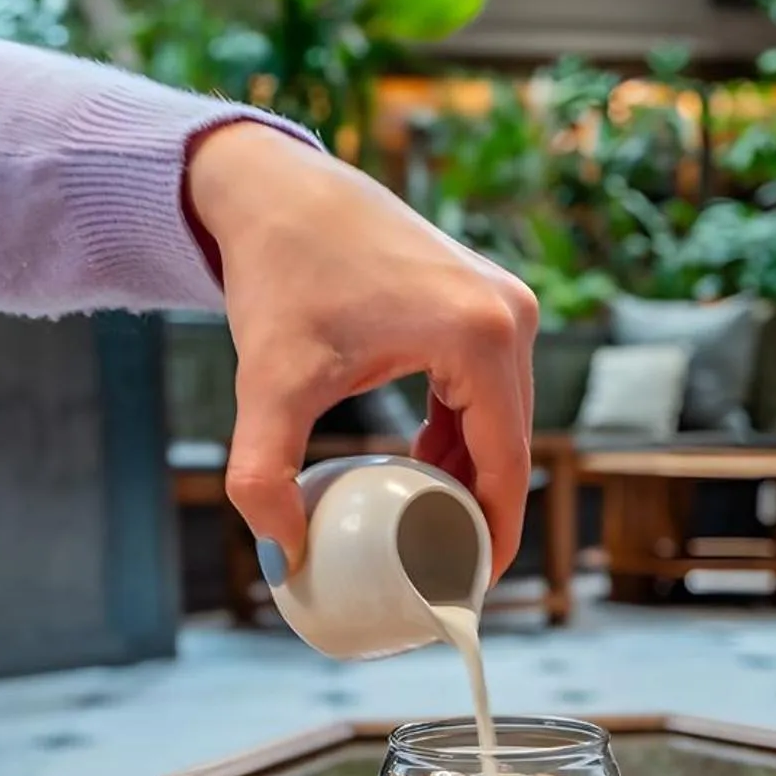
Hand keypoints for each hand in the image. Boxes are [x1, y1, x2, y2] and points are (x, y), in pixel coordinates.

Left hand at [186, 120, 537, 581]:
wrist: (275, 187)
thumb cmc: (278, 272)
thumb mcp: (266, 382)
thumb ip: (262, 474)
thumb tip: (283, 554)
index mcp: (481, 337)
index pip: (508, 468)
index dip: (495, 538)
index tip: (469, 588)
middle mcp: (510, 316)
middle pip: (513, 447)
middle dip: (482, 513)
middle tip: (441, 569)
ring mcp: (505, 303)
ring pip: (505, 420)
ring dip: (472, 474)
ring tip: (430, 525)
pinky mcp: (488, 299)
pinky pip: (491, 389)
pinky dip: (464, 434)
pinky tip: (427, 466)